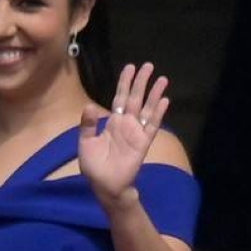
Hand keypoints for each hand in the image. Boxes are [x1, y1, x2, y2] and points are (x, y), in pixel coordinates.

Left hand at [79, 62, 169, 206]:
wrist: (105, 185)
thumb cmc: (94, 166)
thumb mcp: (86, 143)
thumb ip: (87, 125)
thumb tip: (89, 106)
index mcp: (112, 123)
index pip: (120, 98)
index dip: (124, 83)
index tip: (130, 67)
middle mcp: (126, 124)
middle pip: (135, 98)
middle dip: (141, 82)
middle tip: (148, 65)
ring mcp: (136, 132)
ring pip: (147, 108)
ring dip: (154, 94)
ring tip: (162, 79)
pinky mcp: (143, 142)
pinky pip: (152, 125)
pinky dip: (158, 112)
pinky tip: (164, 100)